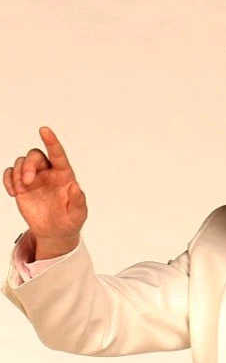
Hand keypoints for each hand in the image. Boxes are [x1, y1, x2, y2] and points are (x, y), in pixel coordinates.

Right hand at [3, 126, 86, 256]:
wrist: (55, 232)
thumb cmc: (70, 220)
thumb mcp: (78, 214)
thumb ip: (78, 201)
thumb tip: (76, 187)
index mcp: (64, 175)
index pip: (58, 155)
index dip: (52, 142)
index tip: (44, 130)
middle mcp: (49, 173)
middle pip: (35, 156)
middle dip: (28, 165)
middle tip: (27, 182)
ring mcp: (34, 178)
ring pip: (21, 162)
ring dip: (18, 173)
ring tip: (21, 191)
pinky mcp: (22, 185)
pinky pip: (10, 173)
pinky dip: (9, 180)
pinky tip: (14, 193)